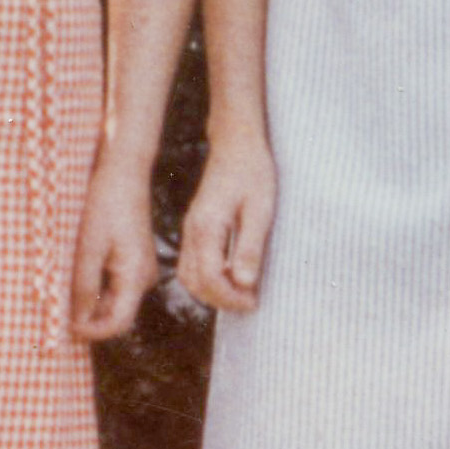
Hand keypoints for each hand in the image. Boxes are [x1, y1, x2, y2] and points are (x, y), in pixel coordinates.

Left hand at [72, 166, 160, 341]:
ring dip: (91, 302)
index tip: (66, 328)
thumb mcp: (88, 247)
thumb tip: (77, 321)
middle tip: (59, 312)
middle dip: (90, 318)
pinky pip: (116, 285)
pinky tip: (78, 276)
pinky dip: (97, 287)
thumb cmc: (105, 205)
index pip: (118, 323)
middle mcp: (144, 278)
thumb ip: (83, 286)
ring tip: (66, 291)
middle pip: (117, 314)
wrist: (123, 174)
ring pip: (115, 300)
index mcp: (136, 276)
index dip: (93, 332)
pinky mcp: (135, 261)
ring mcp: (141, 270)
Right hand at [178, 135, 275, 315]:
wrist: (237, 145)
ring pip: (189, 276)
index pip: (211, 277)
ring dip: (212, 292)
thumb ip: (251, 248)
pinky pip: (190, 265)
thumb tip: (245, 284)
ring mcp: (190, 230)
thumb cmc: (253, 173)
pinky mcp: (194, 229)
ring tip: (241, 294)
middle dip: (221, 300)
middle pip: (196, 282)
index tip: (254, 302)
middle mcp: (192, 231)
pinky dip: (206, 280)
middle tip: (249, 303)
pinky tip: (229, 278)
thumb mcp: (260, 210)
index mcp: (207, 227)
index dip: (231, 297)